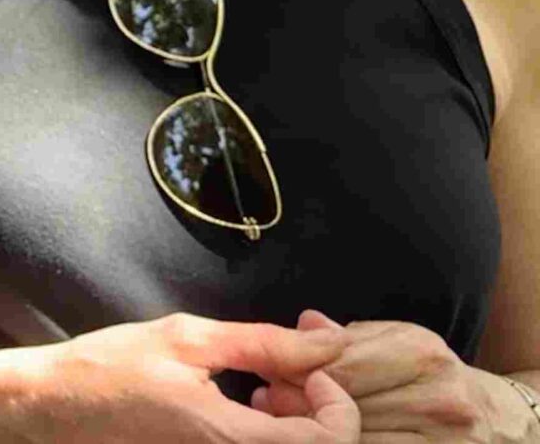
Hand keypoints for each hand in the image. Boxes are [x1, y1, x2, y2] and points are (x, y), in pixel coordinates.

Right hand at [28, 313, 359, 440]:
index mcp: (233, 440)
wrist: (57, 405)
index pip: (331, 440)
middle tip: (282, 367)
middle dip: (315, 404)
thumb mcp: (188, 340)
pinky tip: (245, 403)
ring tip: (262, 383)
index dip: (335, 400)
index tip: (307, 365)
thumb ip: (266, 343)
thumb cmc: (113, 368)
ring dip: (296, 419)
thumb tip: (330, 340)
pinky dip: (271, 430)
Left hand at [252, 311, 526, 440]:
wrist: (490, 419)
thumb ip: (348, 336)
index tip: (264, 372)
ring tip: (281, 421)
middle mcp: (438, 396)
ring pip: (357, 437)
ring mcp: (444, 438)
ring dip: (312, 430)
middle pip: (345, 405)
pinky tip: (322, 437)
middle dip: (296, 402)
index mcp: (421, 353)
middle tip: (264, 399)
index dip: (294, 370)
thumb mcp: (395, 340)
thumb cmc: (428, 373)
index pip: (339, 365)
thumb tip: (303, 323)